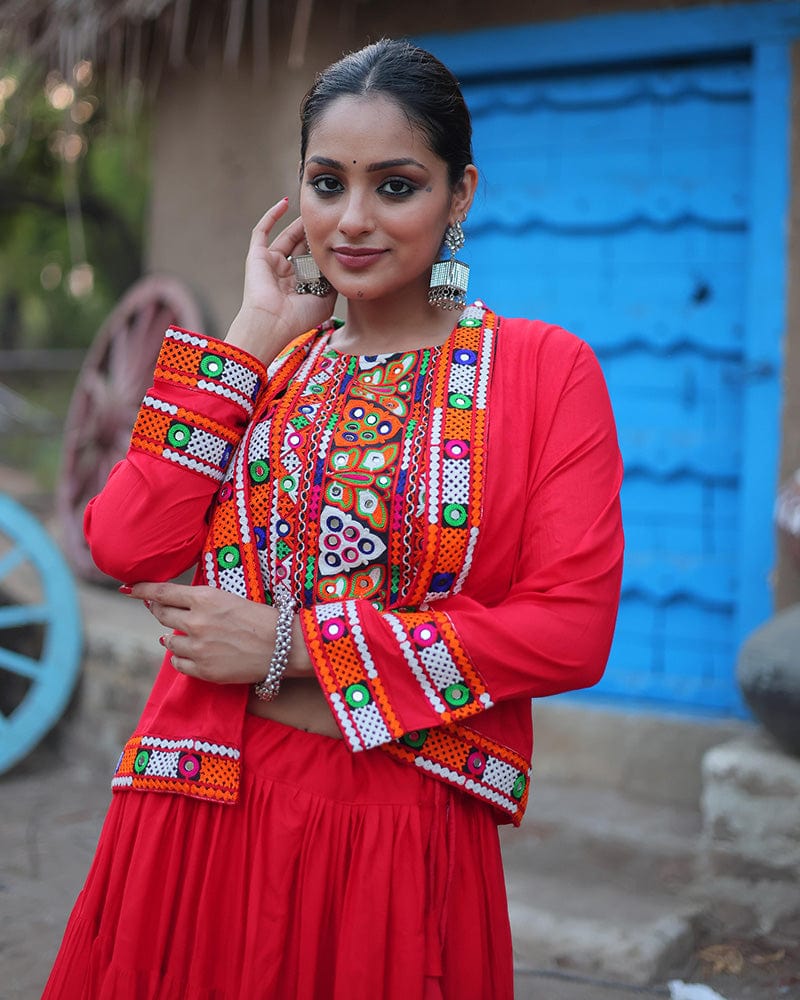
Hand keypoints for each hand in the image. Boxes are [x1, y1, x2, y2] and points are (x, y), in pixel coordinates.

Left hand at [123, 582, 279, 684]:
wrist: (283, 647)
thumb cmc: (262, 619)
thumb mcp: (230, 599)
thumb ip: (201, 601)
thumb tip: (172, 604)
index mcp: (205, 598)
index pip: (162, 592)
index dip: (142, 589)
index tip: (128, 589)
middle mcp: (196, 621)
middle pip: (161, 615)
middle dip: (159, 611)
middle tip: (161, 611)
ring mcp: (198, 647)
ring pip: (168, 641)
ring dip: (173, 637)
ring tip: (190, 636)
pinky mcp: (203, 670)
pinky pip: (178, 663)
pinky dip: (182, 658)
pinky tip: (194, 653)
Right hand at [225, 198, 335, 363]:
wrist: (272, 322)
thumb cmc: (299, 317)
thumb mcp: (326, 301)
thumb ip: (333, 282)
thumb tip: (342, 264)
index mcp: (300, 286)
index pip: (314, 262)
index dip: (325, 250)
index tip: (340, 238)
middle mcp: (285, 274)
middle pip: (302, 248)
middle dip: (314, 235)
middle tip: (330, 220)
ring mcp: (270, 264)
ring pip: (287, 237)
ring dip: (300, 225)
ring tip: (314, 212)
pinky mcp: (257, 256)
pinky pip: (262, 230)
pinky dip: (272, 215)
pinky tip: (286, 202)